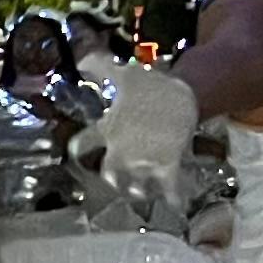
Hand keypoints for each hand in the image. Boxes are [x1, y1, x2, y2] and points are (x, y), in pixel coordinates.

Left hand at [82, 64, 200, 211]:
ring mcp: (144, 162)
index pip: (83, 144)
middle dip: (111, 179)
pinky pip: (168, 190)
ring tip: (140, 194)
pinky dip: (172, 200)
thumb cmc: (152, 86)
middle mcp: (121, 151)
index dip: (80, 148)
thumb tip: (79, 55)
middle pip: (108, 175)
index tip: (77, 151)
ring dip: (136, 192)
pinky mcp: (167, 167)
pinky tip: (176, 207)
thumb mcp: (123, 74)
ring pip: (135, 188)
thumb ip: (99, 65)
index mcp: (108, 130)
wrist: (184, 95)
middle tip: (116, 180)